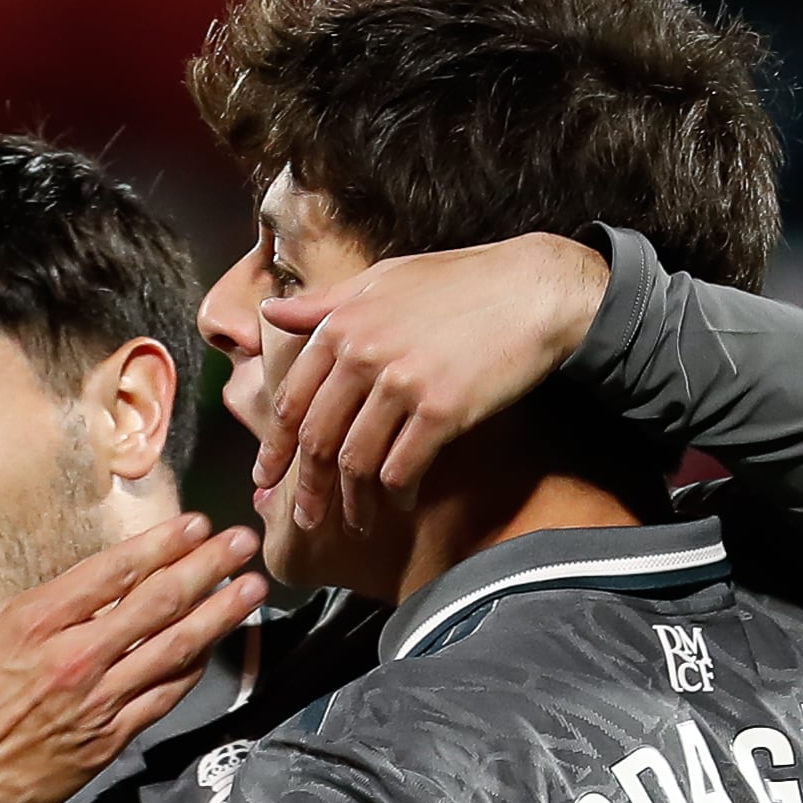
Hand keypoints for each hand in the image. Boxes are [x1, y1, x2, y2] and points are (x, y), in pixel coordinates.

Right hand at [0, 497, 261, 802]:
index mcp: (33, 623)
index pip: (113, 573)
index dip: (160, 545)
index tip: (194, 525)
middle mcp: (74, 659)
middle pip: (157, 604)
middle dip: (207, 569)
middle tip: (242, 542)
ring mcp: (95, 704)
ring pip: (172, 651)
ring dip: (217, 617)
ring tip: (252, 589)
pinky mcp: (105, 742)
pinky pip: (162, 699)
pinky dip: (192, 671)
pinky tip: (214, 650)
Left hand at [256, 232, 612, 531]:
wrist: (535, 288)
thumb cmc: (462, 283)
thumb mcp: (384, 279)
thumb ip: (325, 304)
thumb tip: (268, 313)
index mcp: (343, 324)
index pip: (293, 399)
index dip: (276, 448)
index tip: (267, 478)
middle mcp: (363, 353)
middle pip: (318, 438)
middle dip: (308, 488)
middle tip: (304, 519)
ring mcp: (401, 383)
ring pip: (356, 461)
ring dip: (352, 502)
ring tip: (355, 523)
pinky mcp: (440, 409)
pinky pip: (401, 467)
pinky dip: (397, 492)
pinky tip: (402, 500)